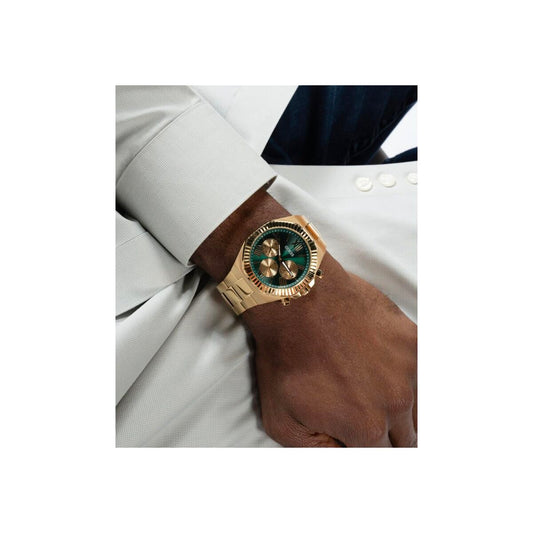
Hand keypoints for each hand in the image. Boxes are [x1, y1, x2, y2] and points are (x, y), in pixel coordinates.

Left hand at [192, 189, 416, 446]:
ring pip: (417, 408)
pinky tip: (383, 368)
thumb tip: (343, 455)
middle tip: (364, 419)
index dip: (366, 450)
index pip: (381, 458)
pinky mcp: (412, 339)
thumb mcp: (281, 421)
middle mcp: (397, 401)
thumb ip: (317, 451)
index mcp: (366, 426)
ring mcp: (409, 368)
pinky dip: (407, 377)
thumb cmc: (284, 354)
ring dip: (400, 410)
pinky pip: (421, 372)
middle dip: (386, 437)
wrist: (295, 298)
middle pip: (406, 439)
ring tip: (372, 393)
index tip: (358, 439)